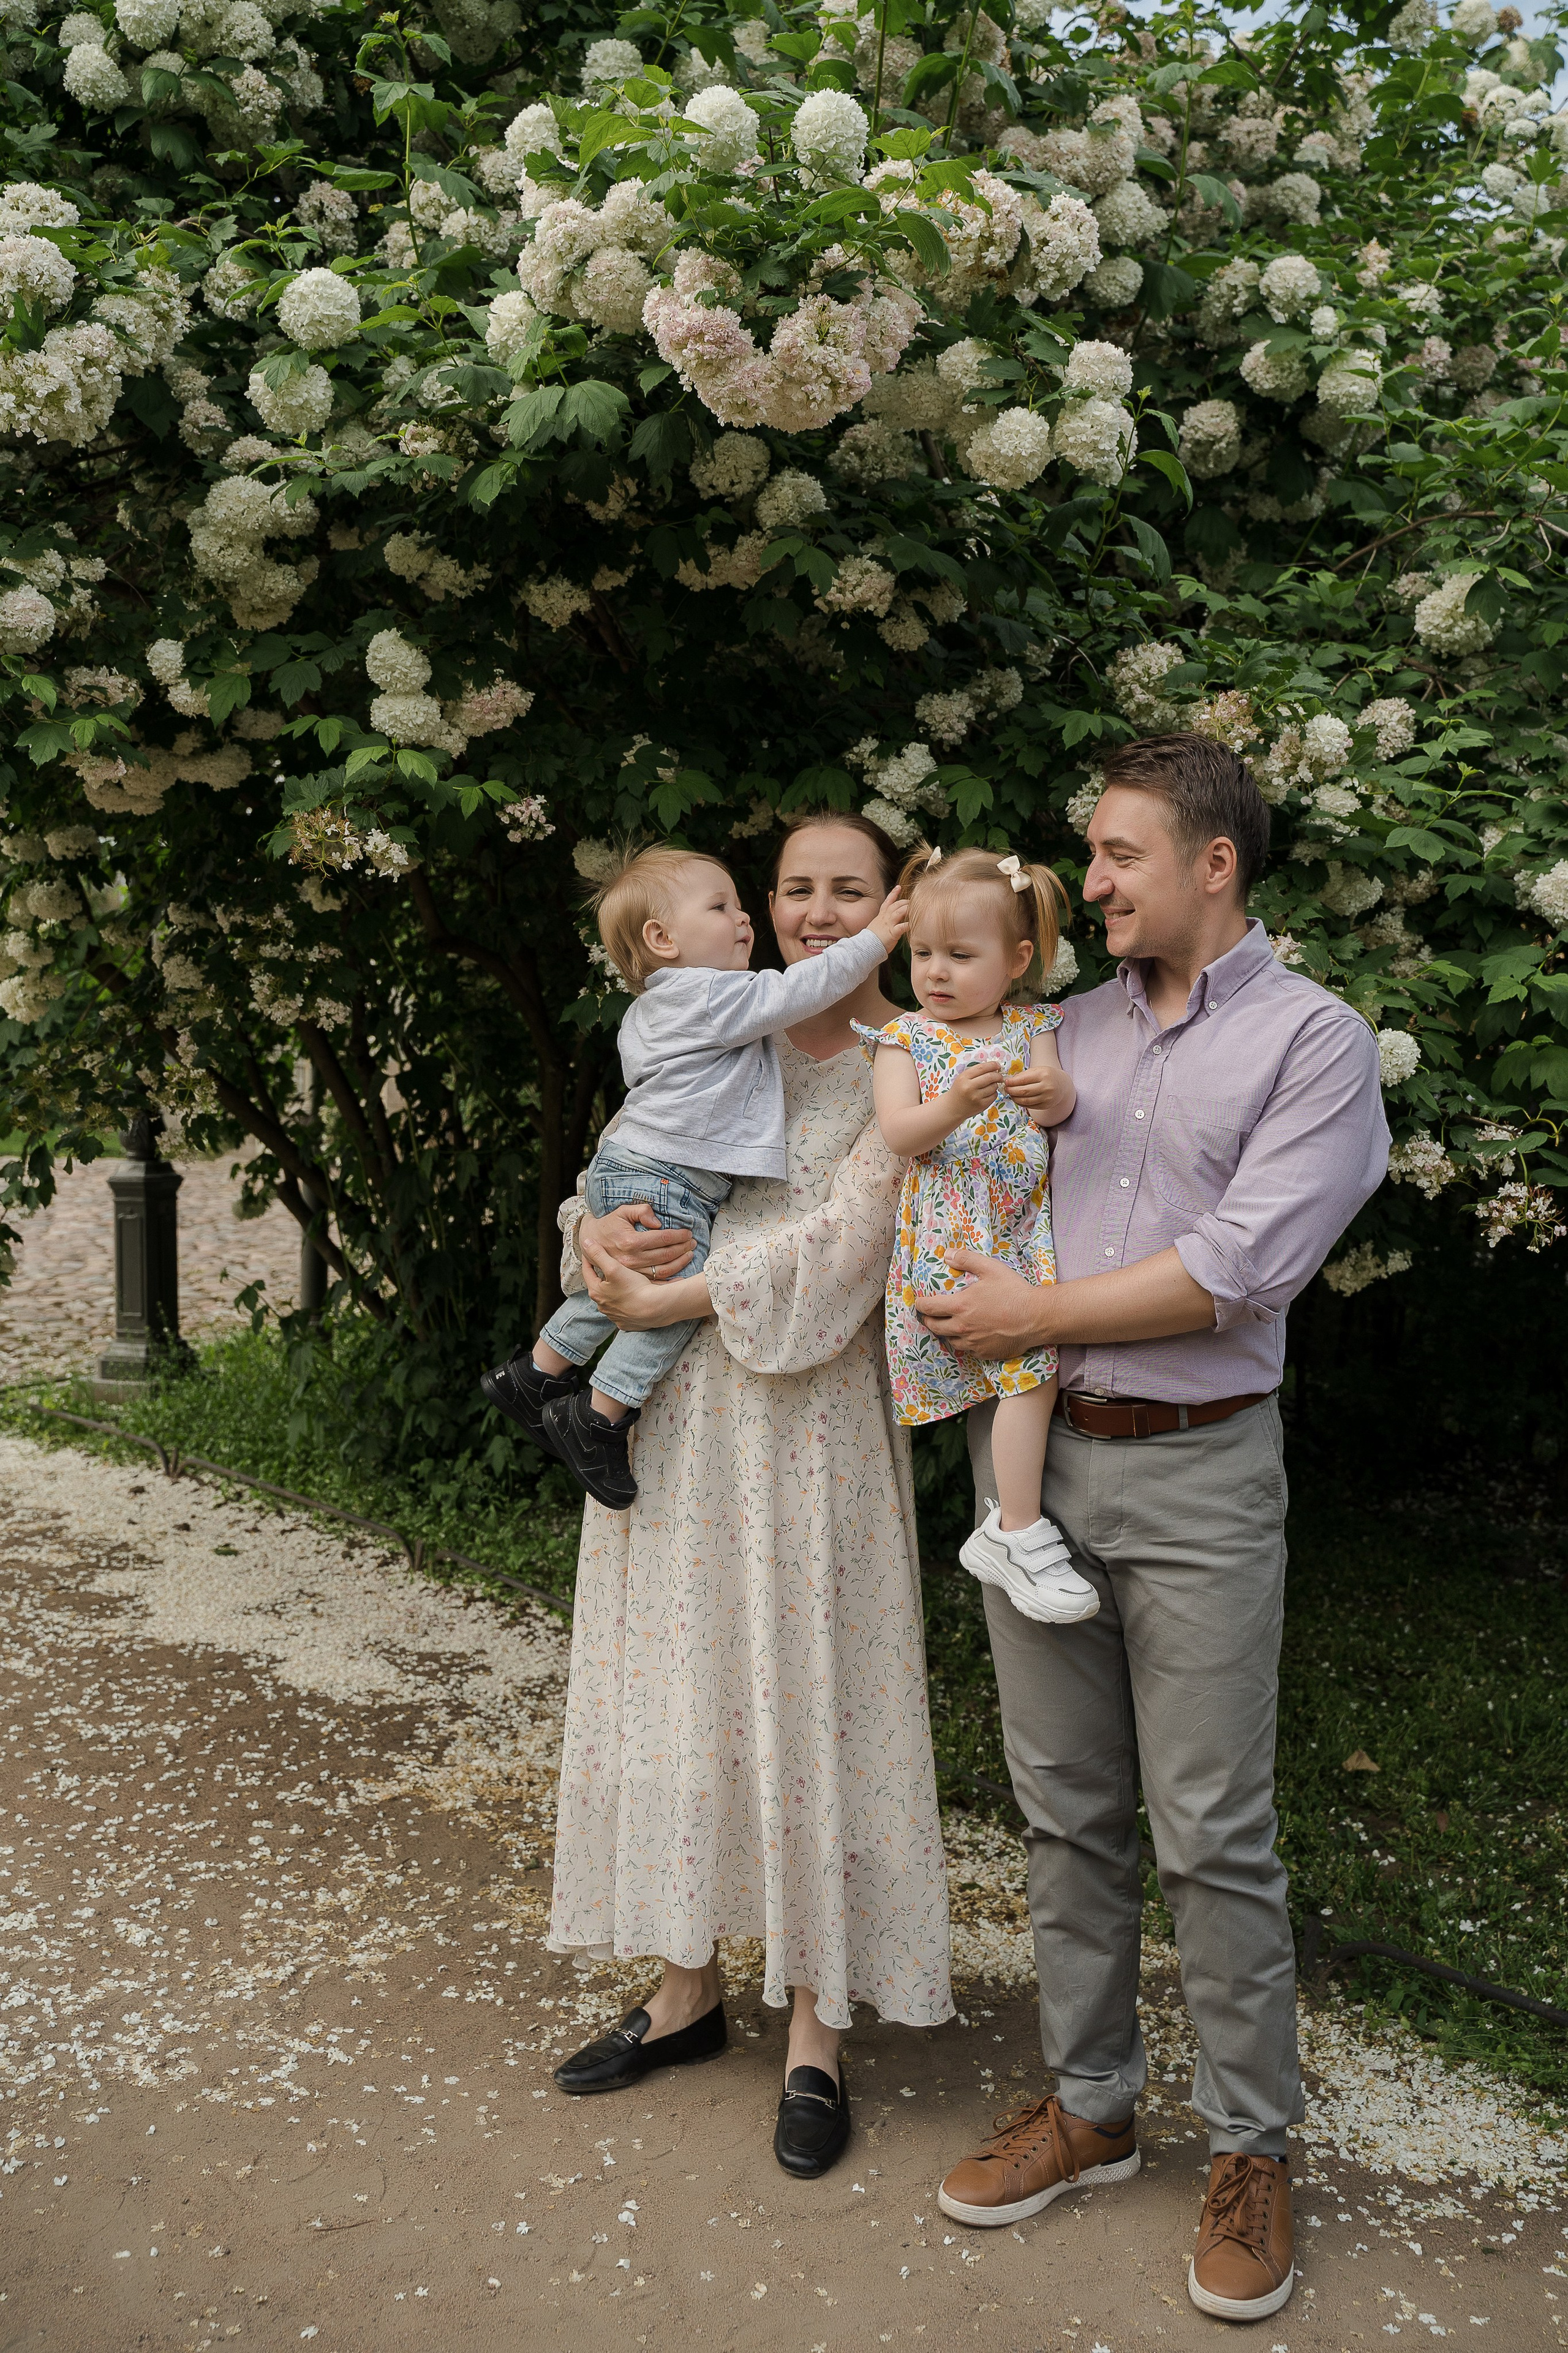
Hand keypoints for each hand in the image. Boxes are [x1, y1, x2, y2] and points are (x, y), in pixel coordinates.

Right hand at [579, 1200, 694, 1281]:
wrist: (590, 1241)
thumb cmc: (609, 1225)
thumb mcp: (622, 1211)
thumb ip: (641, 1211)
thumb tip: (657, 1222)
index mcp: (631, 1242)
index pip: (663, 1239)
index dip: (678, 1235)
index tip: (688, 1233)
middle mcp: (632, 1259)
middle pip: (666, 1255)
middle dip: (683, 1248)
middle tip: (692, 1243)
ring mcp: (632, 1271)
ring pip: (663, 1270)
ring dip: (680, 1262)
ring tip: (689, 1254)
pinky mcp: (632, 1278)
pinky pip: (655, 1281)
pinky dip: (670, 1279)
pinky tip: (680, 1272)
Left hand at [581, 1230, 704, 1329]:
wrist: (655, 1308)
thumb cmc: (634, 1287)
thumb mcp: (614, 1267)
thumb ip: (598, 1254)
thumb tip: (586, 1243)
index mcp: (596, 1292)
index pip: (587, 1272)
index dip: (589, 1259)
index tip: (592, 1250)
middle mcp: (602, 1306)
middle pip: (599, 1286)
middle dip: (602, 1276)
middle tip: (608, 1265)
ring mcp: (615, 1316)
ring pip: (611, 1299)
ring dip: (614, 1290)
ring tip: (622, 1280)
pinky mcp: (627, 1322)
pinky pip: (624, 1310)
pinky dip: (625, 1302)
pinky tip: (632, 1296)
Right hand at [869, 885, 910, 956]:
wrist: (864, 947)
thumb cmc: (871, 939)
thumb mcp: (875, 927)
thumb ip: (882, 923)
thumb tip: (886, 923)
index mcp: (881, 916)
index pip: (888, 902)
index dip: (893, 893)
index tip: (899, 887)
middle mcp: (885, 918)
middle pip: (896, 905)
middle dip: (905, 902)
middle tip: (913, 901)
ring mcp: (889, 925)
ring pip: (899, 912)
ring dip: (908, 909)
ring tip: (915, 909)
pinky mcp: (892, 933)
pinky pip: (902, 927)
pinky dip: (909, 924)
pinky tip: (914, 924)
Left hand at [913, 1247, 1052, 1357]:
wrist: (1036, 1317)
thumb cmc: (1014, 1291)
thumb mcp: (991, 1268)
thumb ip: (967, 1259)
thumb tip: (947, 1254)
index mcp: (960, 1306)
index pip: (928, 1307)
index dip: (920, 1303)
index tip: (920, 1301)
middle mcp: (962, 1327)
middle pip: (934, 1327)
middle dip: (928, 1319)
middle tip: (931, 1314)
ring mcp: (973, 1343)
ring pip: (949, 1340)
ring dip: (946, 1332)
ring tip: (950, 1324)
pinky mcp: (984, 1353)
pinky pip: (967, 1349)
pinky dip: (965, 1342)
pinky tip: (971, 1334)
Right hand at [947, 1057, 1006, 1120]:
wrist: (952, 1108)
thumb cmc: (959, 1090)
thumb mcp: (962, 1078)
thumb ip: (976, 1072)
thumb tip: (993, 1067)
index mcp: (964, 1078)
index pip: (982, 1068)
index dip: (992, 1065)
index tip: (997, 1065)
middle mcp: (969, 1087)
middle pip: (990, 1077)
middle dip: (998, 1075)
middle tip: (999, 1076)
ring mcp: (976, 1097)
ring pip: (994, 1087)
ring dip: (995, 1084)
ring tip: (990, 1085)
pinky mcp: (981, 1105)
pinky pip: (994, 1096)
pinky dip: (993, 1093)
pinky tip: (988, 1093)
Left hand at [1003, 1064, 1074, 1124]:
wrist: (1062, 1085)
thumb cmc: (1047, 1076)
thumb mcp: (1038, 1070)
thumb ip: (1024, 1075)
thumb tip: (1010, 1081)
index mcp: (1043, 1075)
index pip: (1024, 1080)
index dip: (1012, 1082)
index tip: (1006, 1082)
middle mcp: (1046, 1087)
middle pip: (1024, 1091)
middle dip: (1012, 1090)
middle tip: (1006, 1089)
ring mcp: (1047, 1098)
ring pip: (1026, 1101)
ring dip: (1015, 1098)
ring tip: (1010, 1094)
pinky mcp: (1046, 1106)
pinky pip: (1029, 1106)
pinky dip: (1021, 1103)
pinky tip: (1017, 1099)